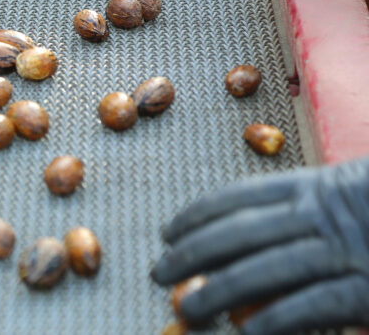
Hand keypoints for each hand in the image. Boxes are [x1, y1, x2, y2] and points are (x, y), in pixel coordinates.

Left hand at [151, 158, 368, 333]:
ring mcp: (348, 252)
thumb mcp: (356, 195)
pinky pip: (317, 304)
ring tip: (188, 309)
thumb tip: (252, 243)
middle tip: (159, 274)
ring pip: (268, 268)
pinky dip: (279, 317)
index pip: (242, 196)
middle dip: (194, 253)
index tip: (168, 233)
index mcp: (318, 188)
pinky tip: (247, 333)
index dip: (199, 214)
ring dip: (221, 289)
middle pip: (243, 231)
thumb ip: (310, 213)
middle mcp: (325, 216)